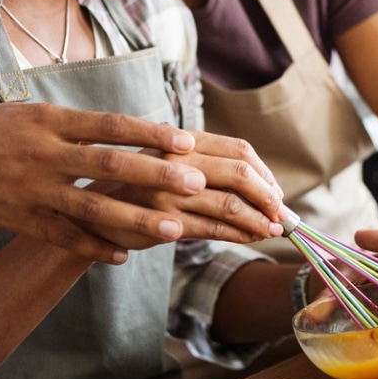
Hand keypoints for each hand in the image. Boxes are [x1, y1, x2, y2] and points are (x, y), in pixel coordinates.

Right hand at [0, 103, 209, 262]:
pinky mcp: (14, 217)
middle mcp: (43, 150)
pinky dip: (94, 246)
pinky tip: (123, 256)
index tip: (188, 140)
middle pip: (111, 163)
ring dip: (137, 218)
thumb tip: (110, 130)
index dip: (152, 133)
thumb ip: (64, 126)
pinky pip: (62, 235)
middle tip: (198, 183)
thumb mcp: (21, 115)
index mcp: (48, 118)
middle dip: (158, 174)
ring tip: (175, 229)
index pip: (111, 124)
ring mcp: (29, 186)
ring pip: (93, 204)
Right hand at [88, 130, 284, 244]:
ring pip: (231, 204)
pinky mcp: (166, 222)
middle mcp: (178, 161)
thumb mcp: (172, 164)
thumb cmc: (143, 187)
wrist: (96, 213)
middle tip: (281, 212)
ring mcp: (171, 192)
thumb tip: (264, 184)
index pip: (239, 150)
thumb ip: (209, 166)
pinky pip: (214, 228)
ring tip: (272, 229)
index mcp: (184, 141)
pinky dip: (240, 234)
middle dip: (268, 196)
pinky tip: (251, 237)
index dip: (264, 172)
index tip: (276, 191)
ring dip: (258, 220)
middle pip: (240, 173)